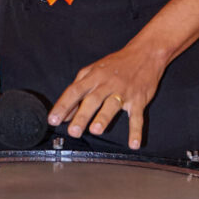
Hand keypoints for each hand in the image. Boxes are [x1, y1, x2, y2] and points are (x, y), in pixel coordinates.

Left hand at [48, 38, 166, 149]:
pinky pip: (137, 116)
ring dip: (104, 118)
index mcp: (93, 77)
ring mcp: (123, 91)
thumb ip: (78, 90)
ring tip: (96, 130)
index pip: (74, 91)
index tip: (53, 120)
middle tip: (73, 131)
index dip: (63, 105)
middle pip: (92, 100)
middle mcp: (107, 84)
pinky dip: (136, 130)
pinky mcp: (138, 99)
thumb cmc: (116, 64)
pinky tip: (134, 144)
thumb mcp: (94, 72)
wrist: (145, 54)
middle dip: (82, 115)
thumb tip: (64, 114)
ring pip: (112, 105)